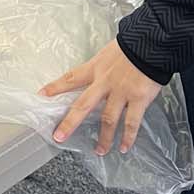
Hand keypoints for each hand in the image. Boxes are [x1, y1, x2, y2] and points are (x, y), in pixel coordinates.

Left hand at [40, 40, 161, 154]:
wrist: (151, 42)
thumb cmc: (132, 45)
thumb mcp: (108, 53)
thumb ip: (102, 68)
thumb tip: (97, 78)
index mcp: (96, 68)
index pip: (71, 78)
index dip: (55, 87)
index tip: (42, 95)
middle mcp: (105, 82)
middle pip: (83, 105)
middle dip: (70, 122)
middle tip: (59, 136)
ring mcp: (121, 92)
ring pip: (108, 119)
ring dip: (103, 138)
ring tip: (99, 151)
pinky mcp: (138, 99)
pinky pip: (131, 122)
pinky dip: (128, 137)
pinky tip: (124, 147)